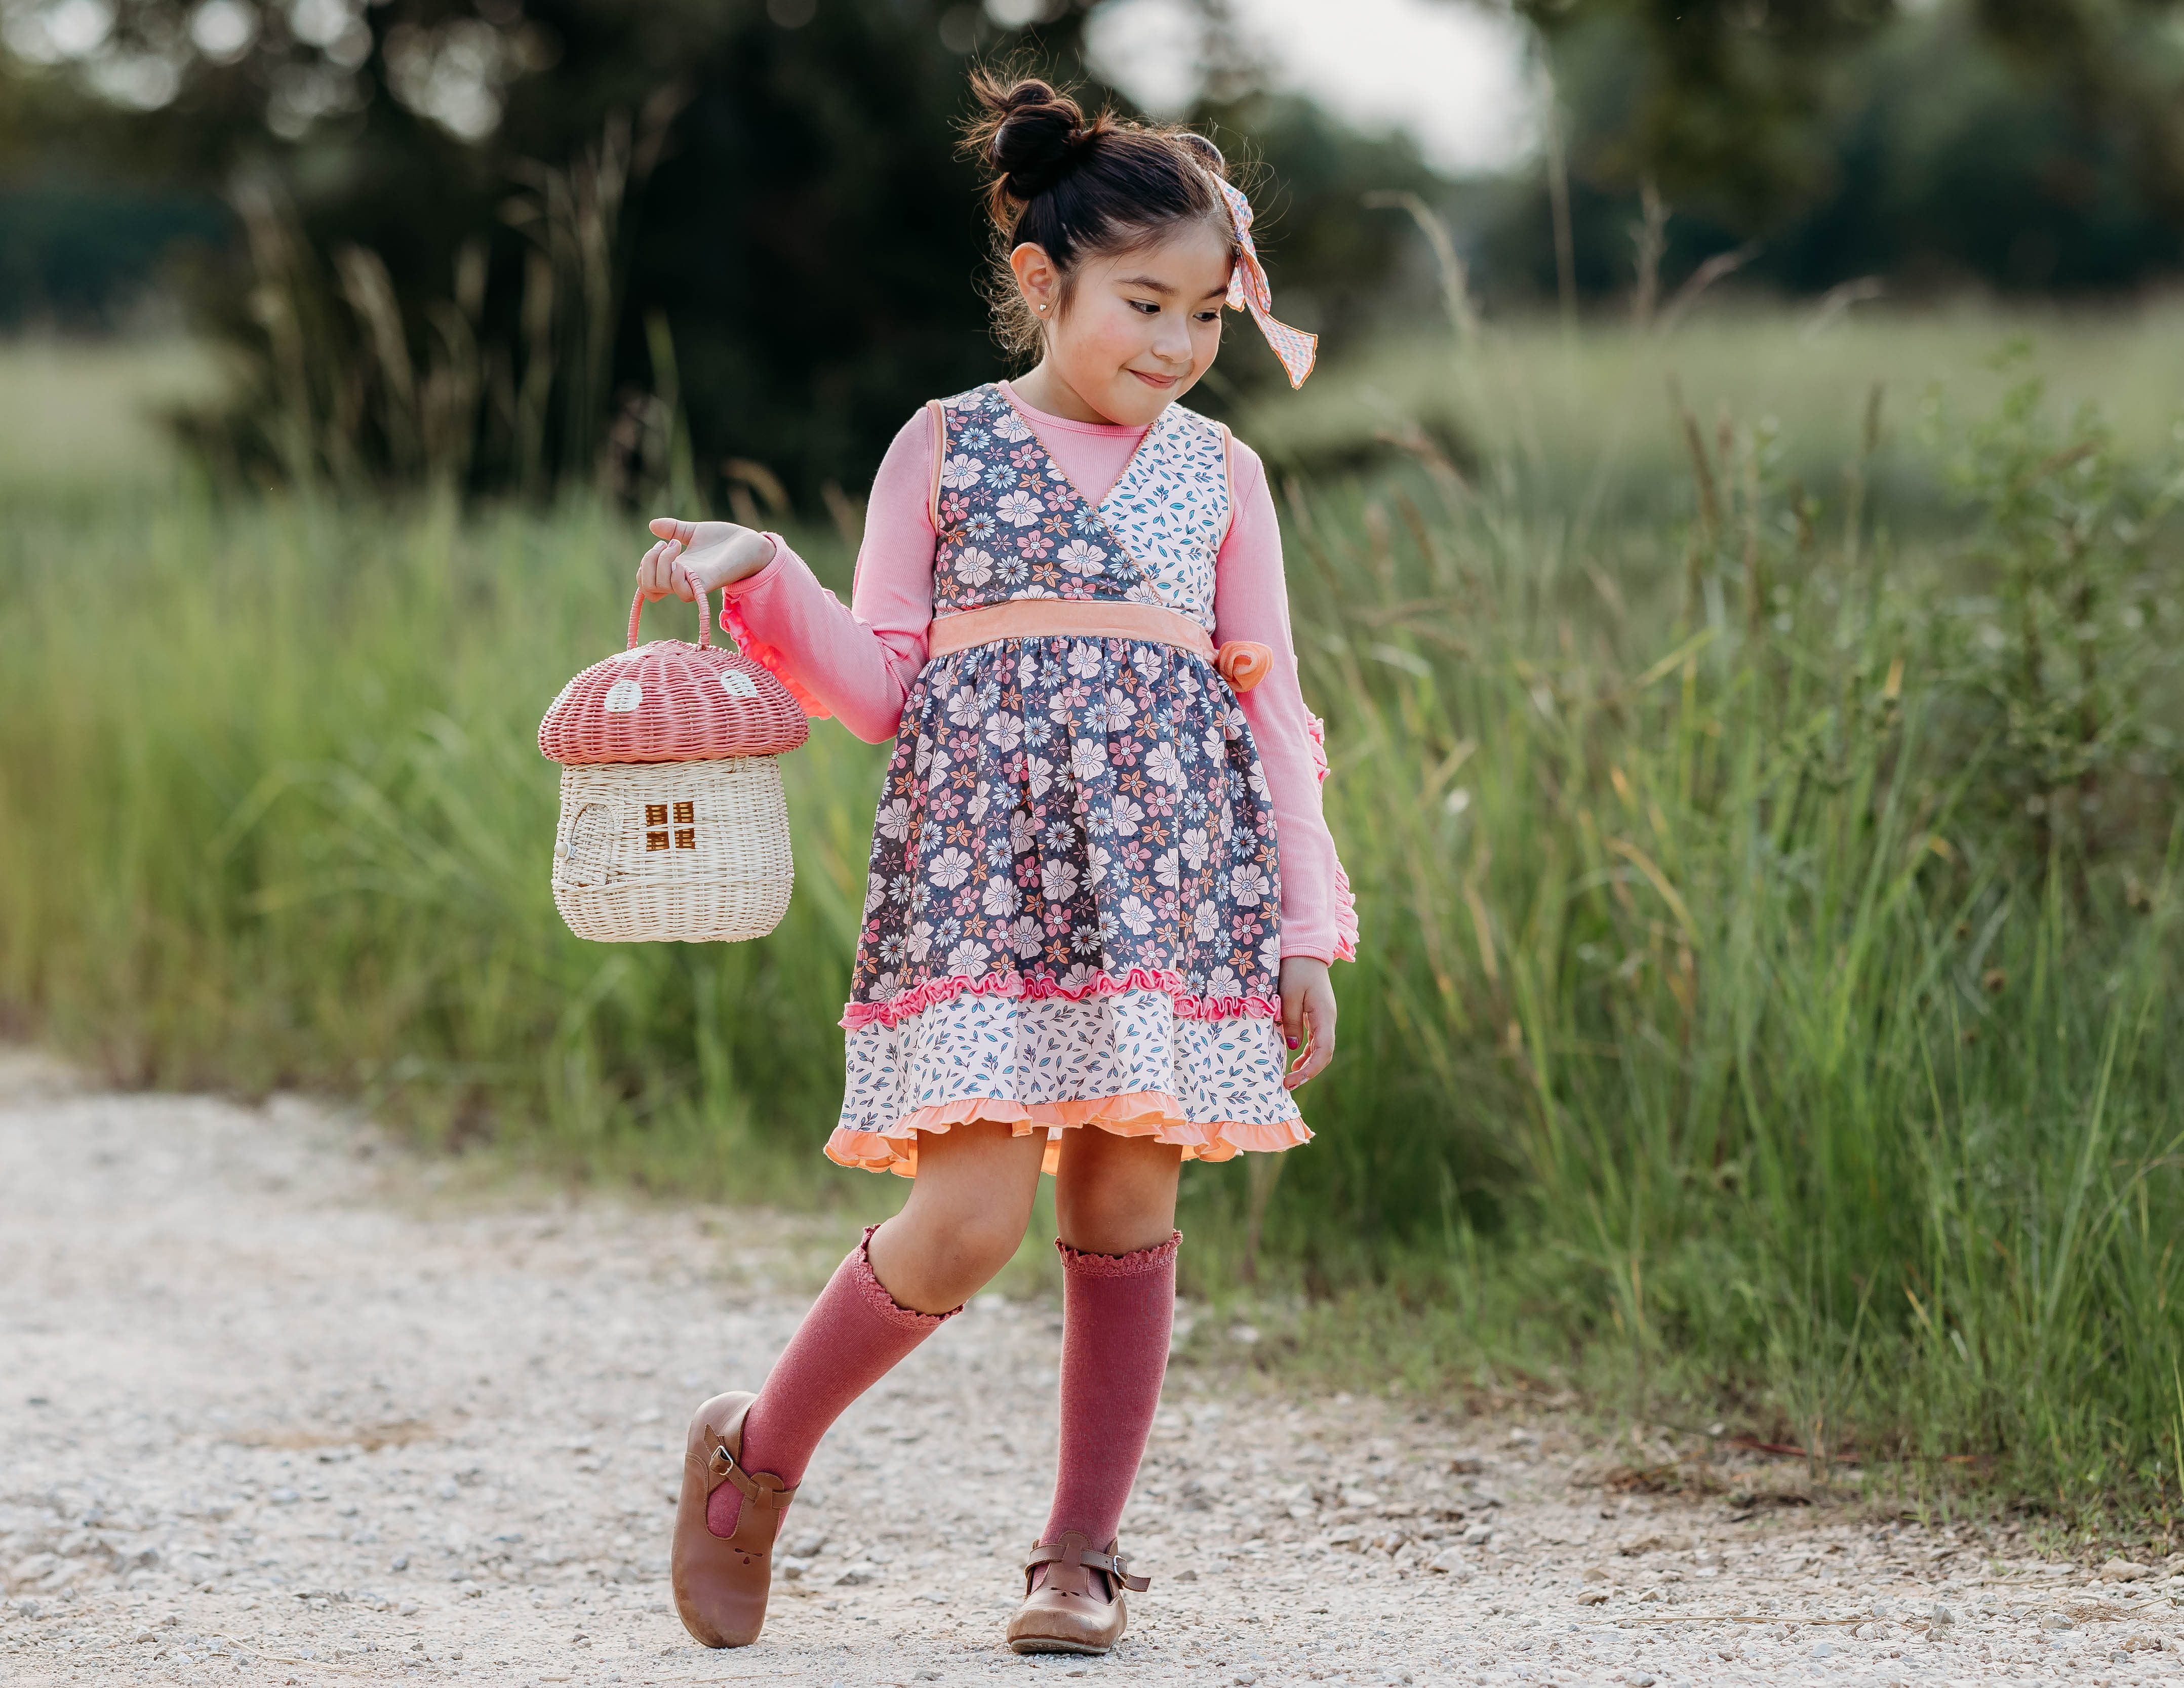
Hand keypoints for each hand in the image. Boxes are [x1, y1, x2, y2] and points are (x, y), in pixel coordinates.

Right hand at [636, 517, 774, 602]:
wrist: (750, 543)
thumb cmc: (724, 540)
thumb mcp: (694, 531)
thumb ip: (673, 529)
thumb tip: (652, 525)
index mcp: (677, 569)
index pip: (647, 583)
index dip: (643, 569)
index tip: (658, 545)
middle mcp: (683, 579)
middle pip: (648, 586)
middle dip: (648, 563)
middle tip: (664, 545)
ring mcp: (694, 582)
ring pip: (661, 588)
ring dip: (660, 563)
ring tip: (674, 545)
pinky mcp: (707, 582)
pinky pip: (683, 592)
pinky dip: (675, 576)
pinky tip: (682, 561)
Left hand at [1278, 956, 1336, 1088]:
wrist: (1305, 950)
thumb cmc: (1295, 969)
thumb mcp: (1289, 995)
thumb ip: (1291, 1022)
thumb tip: (1292, 1047)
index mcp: (1324, 1015)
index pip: (1324, 1051)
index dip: (1311, 1069)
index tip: (1293, 1079)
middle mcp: (1328, 1019)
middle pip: (1324, 1054)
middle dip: (1308, 1072)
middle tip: (1288, 1084)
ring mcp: (1323, 1018)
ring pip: (1320, 1048)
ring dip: (1307, 1064)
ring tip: (1290, 1077)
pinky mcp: (1316, 1015)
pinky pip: (1315, 1039)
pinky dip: (1306, 1052)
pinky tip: (1295, 1060)